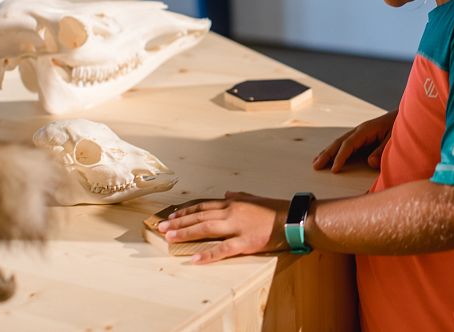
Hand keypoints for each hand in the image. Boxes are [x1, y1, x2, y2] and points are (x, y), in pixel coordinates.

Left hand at [157, 191, 288, 263]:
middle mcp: (230, 212)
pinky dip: (207, 254)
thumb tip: (226, 193)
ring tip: (169, 238)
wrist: (292, 218)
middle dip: (179, 222)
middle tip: (161, 228)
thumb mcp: (254, 198)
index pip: (203, 207)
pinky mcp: (245, 242)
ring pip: (206, 229)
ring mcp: (237, 227)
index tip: (171, 216)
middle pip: (199, 217)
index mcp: (232, 203)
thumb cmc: (274, 208)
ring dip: (186, 233)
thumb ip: (239, 196)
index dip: (186, 212)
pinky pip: (223, 249)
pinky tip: (194, 259)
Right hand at [312, 110, 396, 172]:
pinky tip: (329, 156)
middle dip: (326, 154)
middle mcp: (359, 130)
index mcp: (365, 130)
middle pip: (338, 142)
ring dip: (327, 152)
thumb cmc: (400, 127)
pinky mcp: (361, 137)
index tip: (334, 169)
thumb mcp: (394, 139)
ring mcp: (359, 132)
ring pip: (339, 142)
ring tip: (316, 162)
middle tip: (315, 166)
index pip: (348, 144)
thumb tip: (370, 162)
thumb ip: (382, 150)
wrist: (406, 116)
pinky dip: (335, 150)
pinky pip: (344, 144)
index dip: (340, 157)